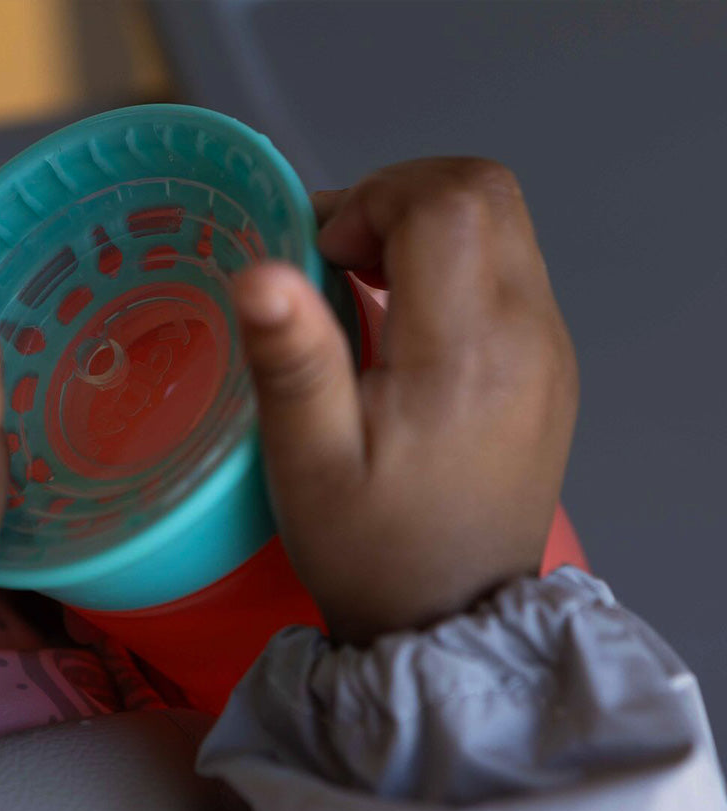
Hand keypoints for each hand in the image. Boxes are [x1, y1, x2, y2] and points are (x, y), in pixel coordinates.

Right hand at [230, 159, 577, 643]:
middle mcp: (529, 335)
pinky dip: (455, 264)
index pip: (446, 203)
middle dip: (401, 197)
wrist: (451, 617)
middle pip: (484, 192)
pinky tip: (411, 322)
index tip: (321, 258)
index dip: (372, 199)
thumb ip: (293, 362)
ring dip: (428, 227)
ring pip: (504, 224)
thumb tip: (259, 271)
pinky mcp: (552, 367)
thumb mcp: (309, 467)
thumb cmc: (370, 550)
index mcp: (466, 353)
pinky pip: (511, 270)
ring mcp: (551, 350)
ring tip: (368, 286)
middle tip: (340, 260)